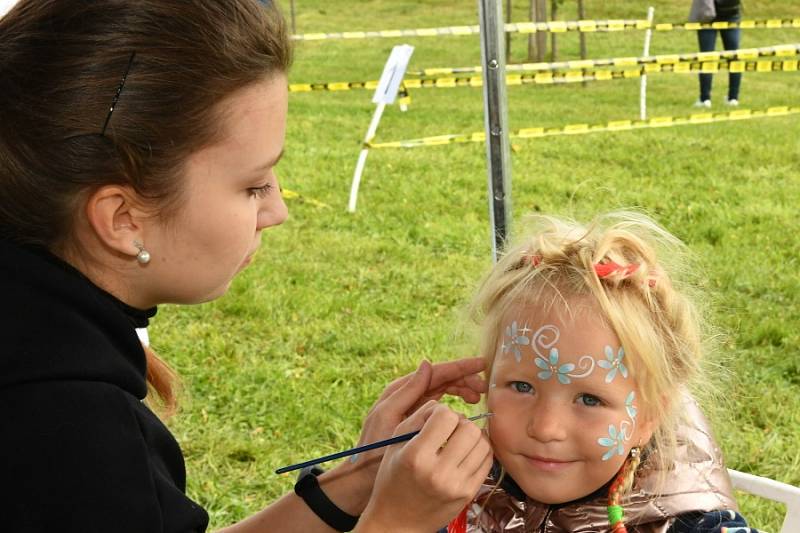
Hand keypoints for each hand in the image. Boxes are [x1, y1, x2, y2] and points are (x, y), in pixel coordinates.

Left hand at [336, 357, 485, 492]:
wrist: (362, 478)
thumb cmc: (372, 449)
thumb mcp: (388, 418)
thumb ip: (406, 391)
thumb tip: (426, 363)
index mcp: (401, 391)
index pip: (435, 372)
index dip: (459, 367)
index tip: (481, 364)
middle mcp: (408, 396)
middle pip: (442, 380)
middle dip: (464, 380)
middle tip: (484, 388)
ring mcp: (414, 409)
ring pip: (444, 392)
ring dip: (462, 391)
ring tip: (478, 398)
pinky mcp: (418, 423)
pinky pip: (440, 408)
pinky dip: (454, 407)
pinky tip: (466, 413)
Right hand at [357, 402, 492, 531]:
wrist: (398, 522)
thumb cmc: (393, 479)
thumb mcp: (395, 444)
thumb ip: (417, 418)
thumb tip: (442, 404)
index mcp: (416, 456)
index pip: (446, 416)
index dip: (442, 412)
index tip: (435, 420)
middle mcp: (438, 472)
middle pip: (469, 428)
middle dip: (461, 422)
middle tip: (450, 429)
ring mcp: (457, 485)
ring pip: (483, 443)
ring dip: (473, 435)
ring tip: (458, 440)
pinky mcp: (468, 494)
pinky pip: (487, 460)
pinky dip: (480, 450)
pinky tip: (466, 452)